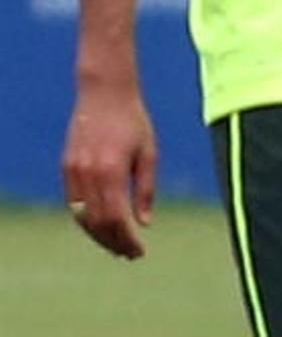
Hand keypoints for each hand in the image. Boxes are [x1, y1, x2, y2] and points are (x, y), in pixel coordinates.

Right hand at [61, 81, 157, 258]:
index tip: (139, 252)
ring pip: (82, 216)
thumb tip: (144, 223)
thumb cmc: (133, 121)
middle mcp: (88, 174)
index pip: (117, 218)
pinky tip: (101, 226)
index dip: (127, 239)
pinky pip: (74, 203)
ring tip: (116, 245)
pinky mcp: (66, 167)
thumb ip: (145, 189)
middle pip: (97, 222)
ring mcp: (73, 171)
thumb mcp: (148, 153)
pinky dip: (86, 219)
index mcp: (112, 170)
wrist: (104, 94)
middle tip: (129, 254)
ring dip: (98, 235)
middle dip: (113, 242)